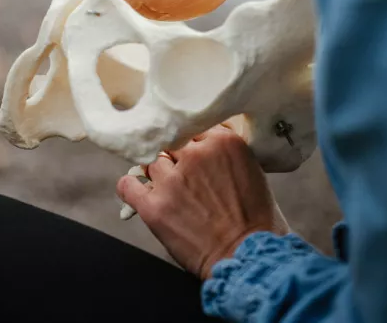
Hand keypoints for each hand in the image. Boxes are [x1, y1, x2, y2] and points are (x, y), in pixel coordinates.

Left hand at [117, 127, 288, 278]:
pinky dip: (129, 187)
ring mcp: (172, 180)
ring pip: (153, 163)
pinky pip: (128, 185)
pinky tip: (135, 191)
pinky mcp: (154, 206)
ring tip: (167, 191)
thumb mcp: (252, 171)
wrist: (249, 258)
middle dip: (177, 159)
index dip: (192, 145)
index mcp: (222, 142)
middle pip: (172, 144)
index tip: (193, 156)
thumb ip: (224, 155)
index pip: (194, 129)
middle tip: (184, 178)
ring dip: (158, 175)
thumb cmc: (258, 222)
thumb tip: (204, 149)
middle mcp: (195, 155)